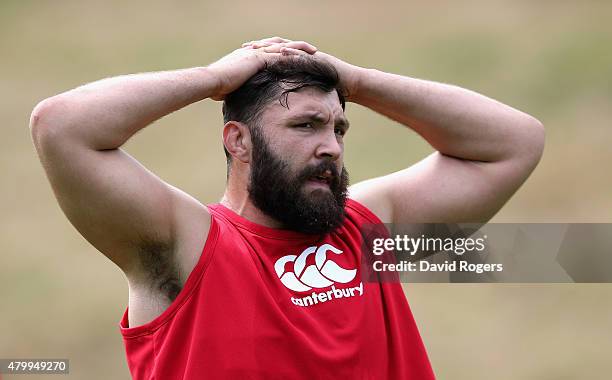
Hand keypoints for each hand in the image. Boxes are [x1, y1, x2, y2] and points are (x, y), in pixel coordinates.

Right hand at [207, 37, 317, 100]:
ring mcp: (257, 53)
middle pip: (279, 45)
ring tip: (314, 50)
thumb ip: (234, 90)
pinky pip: (281, 55)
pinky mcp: (259, 58)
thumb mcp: (227, 89)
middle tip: (309, 50)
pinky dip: (294, 55)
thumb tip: (232, 100)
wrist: (210, 81)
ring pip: (283, 47)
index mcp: (247, 57)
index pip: (268, 52)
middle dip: (294, 47)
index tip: (292, 56)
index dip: (281, 53)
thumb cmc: (214, 87)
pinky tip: (306, 58)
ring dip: (299, 48)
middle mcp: (253, 51)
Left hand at [241, 38, 363, 101]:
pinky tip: (281, 51)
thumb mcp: (308, 90)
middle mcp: (302, 54)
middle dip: (261, 46)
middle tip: (244, 47)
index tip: (243, 56)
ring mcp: (310, 54)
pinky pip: (303, 53)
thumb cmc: (331, 90)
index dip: (260, 54)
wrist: (352, 84)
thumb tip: (282, 104)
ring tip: (258, 47)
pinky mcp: (318, 58)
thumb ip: (296, 91)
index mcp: (297, 61)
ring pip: (288, 46)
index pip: (274, 54)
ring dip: (273, 46)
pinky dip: (292, 52)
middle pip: (277, 46)